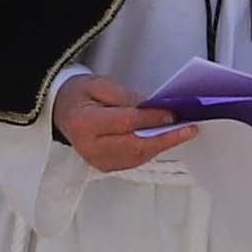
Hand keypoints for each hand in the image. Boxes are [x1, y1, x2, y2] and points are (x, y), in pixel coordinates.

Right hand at [55, 73, 196, 172]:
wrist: (63, 111)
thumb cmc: (79, 96)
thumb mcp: (100, 85)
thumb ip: (126, 97)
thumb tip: (153, 109)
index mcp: (83, 123)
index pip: (124, 123)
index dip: (151, 119)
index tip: (171, 114)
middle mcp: (89, 146)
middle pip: (135, 145)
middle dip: (165, 137)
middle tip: (188, 129)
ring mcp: (96, 160)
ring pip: (138, 155)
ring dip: (161, 144)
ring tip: (181, 132)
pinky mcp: (106, 166)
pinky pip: (135, 160)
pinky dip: (151, 149)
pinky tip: (163, 139)